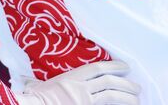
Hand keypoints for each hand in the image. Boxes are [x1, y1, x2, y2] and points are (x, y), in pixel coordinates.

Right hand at [14, 60, 139, 104]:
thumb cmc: (31, 99)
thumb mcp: (37, 86)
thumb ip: (40, 83)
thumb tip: (30, 83)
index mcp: (70, 78)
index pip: (97, 68)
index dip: (113, 66)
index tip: (125, 67)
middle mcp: (79, 88)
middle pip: (108, 81)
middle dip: (125, 83)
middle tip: (137, 86)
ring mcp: (83, 101)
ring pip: (110, 95)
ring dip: (126, 96)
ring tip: (137, 98)